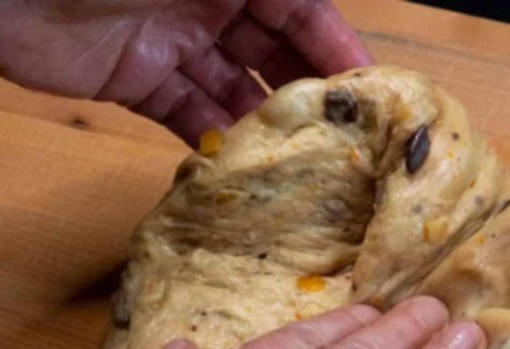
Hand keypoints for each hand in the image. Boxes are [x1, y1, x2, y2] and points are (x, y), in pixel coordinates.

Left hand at [0, 0, 372, 145]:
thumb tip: (317, 4)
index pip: (304, 11)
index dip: (339, 49)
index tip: (372, 94)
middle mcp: (212, 2)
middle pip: (276, 53)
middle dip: (308, 95)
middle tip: (343, 145)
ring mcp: (174, 41)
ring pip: (236, 90)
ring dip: (264, 127)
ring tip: (301, 168)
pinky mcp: (138, 79)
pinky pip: (188, 114)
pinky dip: (212, 141)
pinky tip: (240, 170)